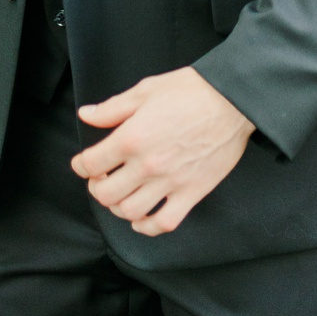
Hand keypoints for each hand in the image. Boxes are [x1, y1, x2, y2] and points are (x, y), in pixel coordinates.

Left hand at [71, 67, 254, 235]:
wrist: (235, 99)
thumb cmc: (194, 89)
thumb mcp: (148, 89)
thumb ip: (113, 107)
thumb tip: (87, 115)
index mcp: (132, 137)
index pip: (90, 164)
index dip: (82, 164)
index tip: (86, 162)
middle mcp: (148, 163)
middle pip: (105, 194)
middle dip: (98, 187)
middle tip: (104, 178)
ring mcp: (171, 181)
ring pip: (130, 211)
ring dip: (119, 207)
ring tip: (124, 195)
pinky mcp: (193, 191)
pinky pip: (163, 222)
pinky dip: (148, 226)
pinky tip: (143, 217)